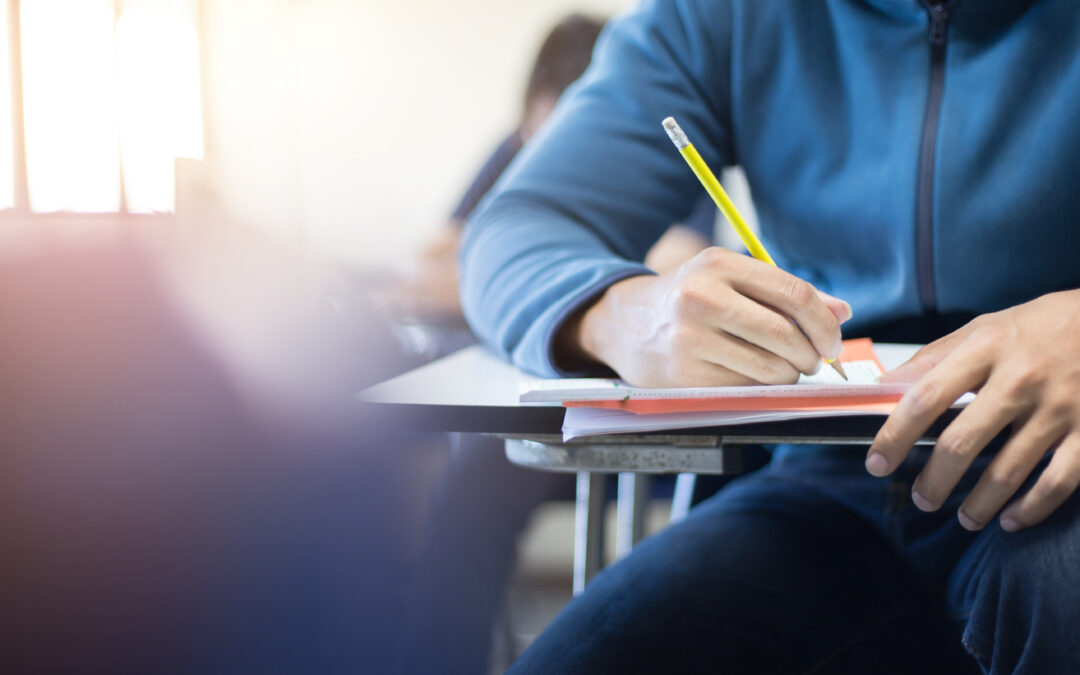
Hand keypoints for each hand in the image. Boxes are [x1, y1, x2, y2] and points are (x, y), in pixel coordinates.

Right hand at [561, 247, 851, 386]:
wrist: (626, 324)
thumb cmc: (690, 300)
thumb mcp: (730, 280)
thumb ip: (785, 294)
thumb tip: (842, 312)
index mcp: (719, 263)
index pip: (794, 294)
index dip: (824, 324)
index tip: (833, 342)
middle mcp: (702, 297)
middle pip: (786, 334)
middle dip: (811, 355)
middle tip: (812, 361)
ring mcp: (691, 337)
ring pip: (770, 367)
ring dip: (787, 374)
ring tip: (778, 367)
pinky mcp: (686, 373)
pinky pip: (746, 387)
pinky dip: (758, 386)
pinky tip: (746, 373)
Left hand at [868, 290, 1079, 531]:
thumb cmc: (1043, 326)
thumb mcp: (986, 328)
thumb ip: (935, 357)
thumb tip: (885, 384)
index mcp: (985, 349)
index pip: (925, 398)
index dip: (895, 436)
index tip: (877, 464)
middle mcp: (1020, 379)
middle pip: (961, 443)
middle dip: (934, 481)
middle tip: (922, 500)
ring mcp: (1060, 408)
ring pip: (1007, 472)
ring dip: (979, 504)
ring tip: (964, 518)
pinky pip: (1057, 483)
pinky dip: (1031, 509)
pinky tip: (1012, 520)